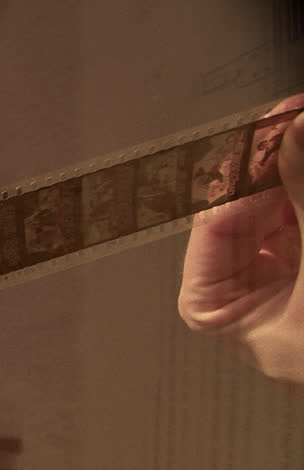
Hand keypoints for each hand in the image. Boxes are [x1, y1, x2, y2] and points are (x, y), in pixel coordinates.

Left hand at [179, 95, 303, 383]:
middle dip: (275, 162)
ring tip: (299, 127)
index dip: (241, 169)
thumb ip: (302, 197)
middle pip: (248, 211)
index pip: (214, 223)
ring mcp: (289, 284)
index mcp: (219, 311)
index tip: (270, 125)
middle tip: (292, 118)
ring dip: (293, 170)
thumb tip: (286, 137)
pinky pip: (302, 224)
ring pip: (281, 212)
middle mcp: (250, 296)